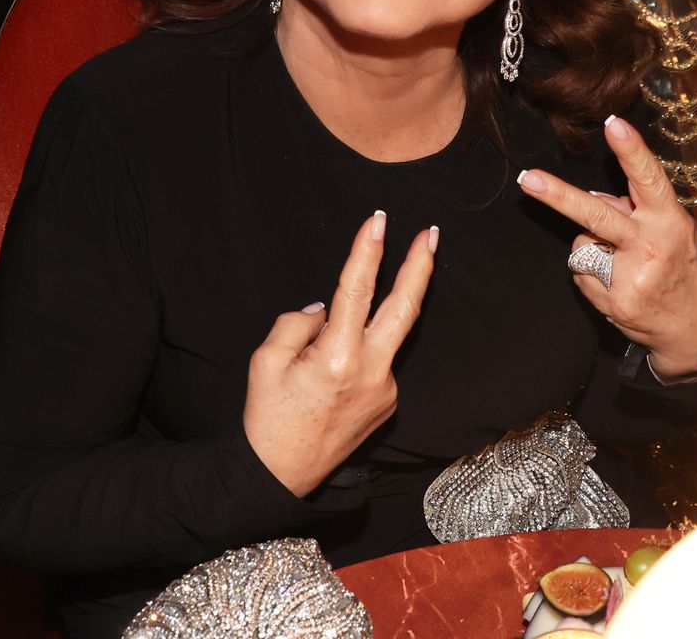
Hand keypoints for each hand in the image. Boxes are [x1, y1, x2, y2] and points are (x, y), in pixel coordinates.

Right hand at [243, 212, 436, 496]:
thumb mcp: (265, 362)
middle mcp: (371, 373)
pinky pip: (376, 361)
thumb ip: (296, 324)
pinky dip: (358, 352)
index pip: (357, 290)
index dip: (368, 251)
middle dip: (420, 266)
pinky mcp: (389, 403)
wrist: (281, 475)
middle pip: (405, 308)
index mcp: (338, 359)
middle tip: (431, 233)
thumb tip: (326, 310)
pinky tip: (329, 377)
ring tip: (340, 327)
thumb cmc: (267, 417)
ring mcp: (386, 390)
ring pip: (386, 335)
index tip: (378, 221)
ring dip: (378, 314)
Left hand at [517, 116, 696, 380]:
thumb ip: (639, 211)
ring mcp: (631, 279)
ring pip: (582, 246)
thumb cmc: (688, 269)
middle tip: (527, 179)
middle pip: (596, 216)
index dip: (631, 151)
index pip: (649, 179)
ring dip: (593, 248)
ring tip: (627, 265)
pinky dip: (593, 274)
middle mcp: (650, 248)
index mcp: (671, 222)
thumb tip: (596, 199)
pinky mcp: (615, 304)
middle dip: (558, 196)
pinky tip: (620, 284)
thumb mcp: (678, 231)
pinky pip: (581, 274)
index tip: (614, 124)